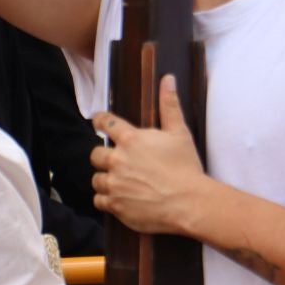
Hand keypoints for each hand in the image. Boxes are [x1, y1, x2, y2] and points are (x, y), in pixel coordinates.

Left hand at [91, 75, 207, 236]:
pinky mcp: (116, 205)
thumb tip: (167, 79)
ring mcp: (115, 184)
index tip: (98, 121)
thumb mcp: (179, 133)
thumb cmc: (185, 167)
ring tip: (119, 182)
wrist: (189, 202)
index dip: (99, 121)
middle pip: (96, 154)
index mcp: (131, 140)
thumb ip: (169, 105)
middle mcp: (118, 160)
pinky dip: (106, 200)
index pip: (105, 123)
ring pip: (96, 179)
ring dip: (105, 179)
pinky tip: (118, 198)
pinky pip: (99, 201)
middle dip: (103, 156)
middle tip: (116, 161)